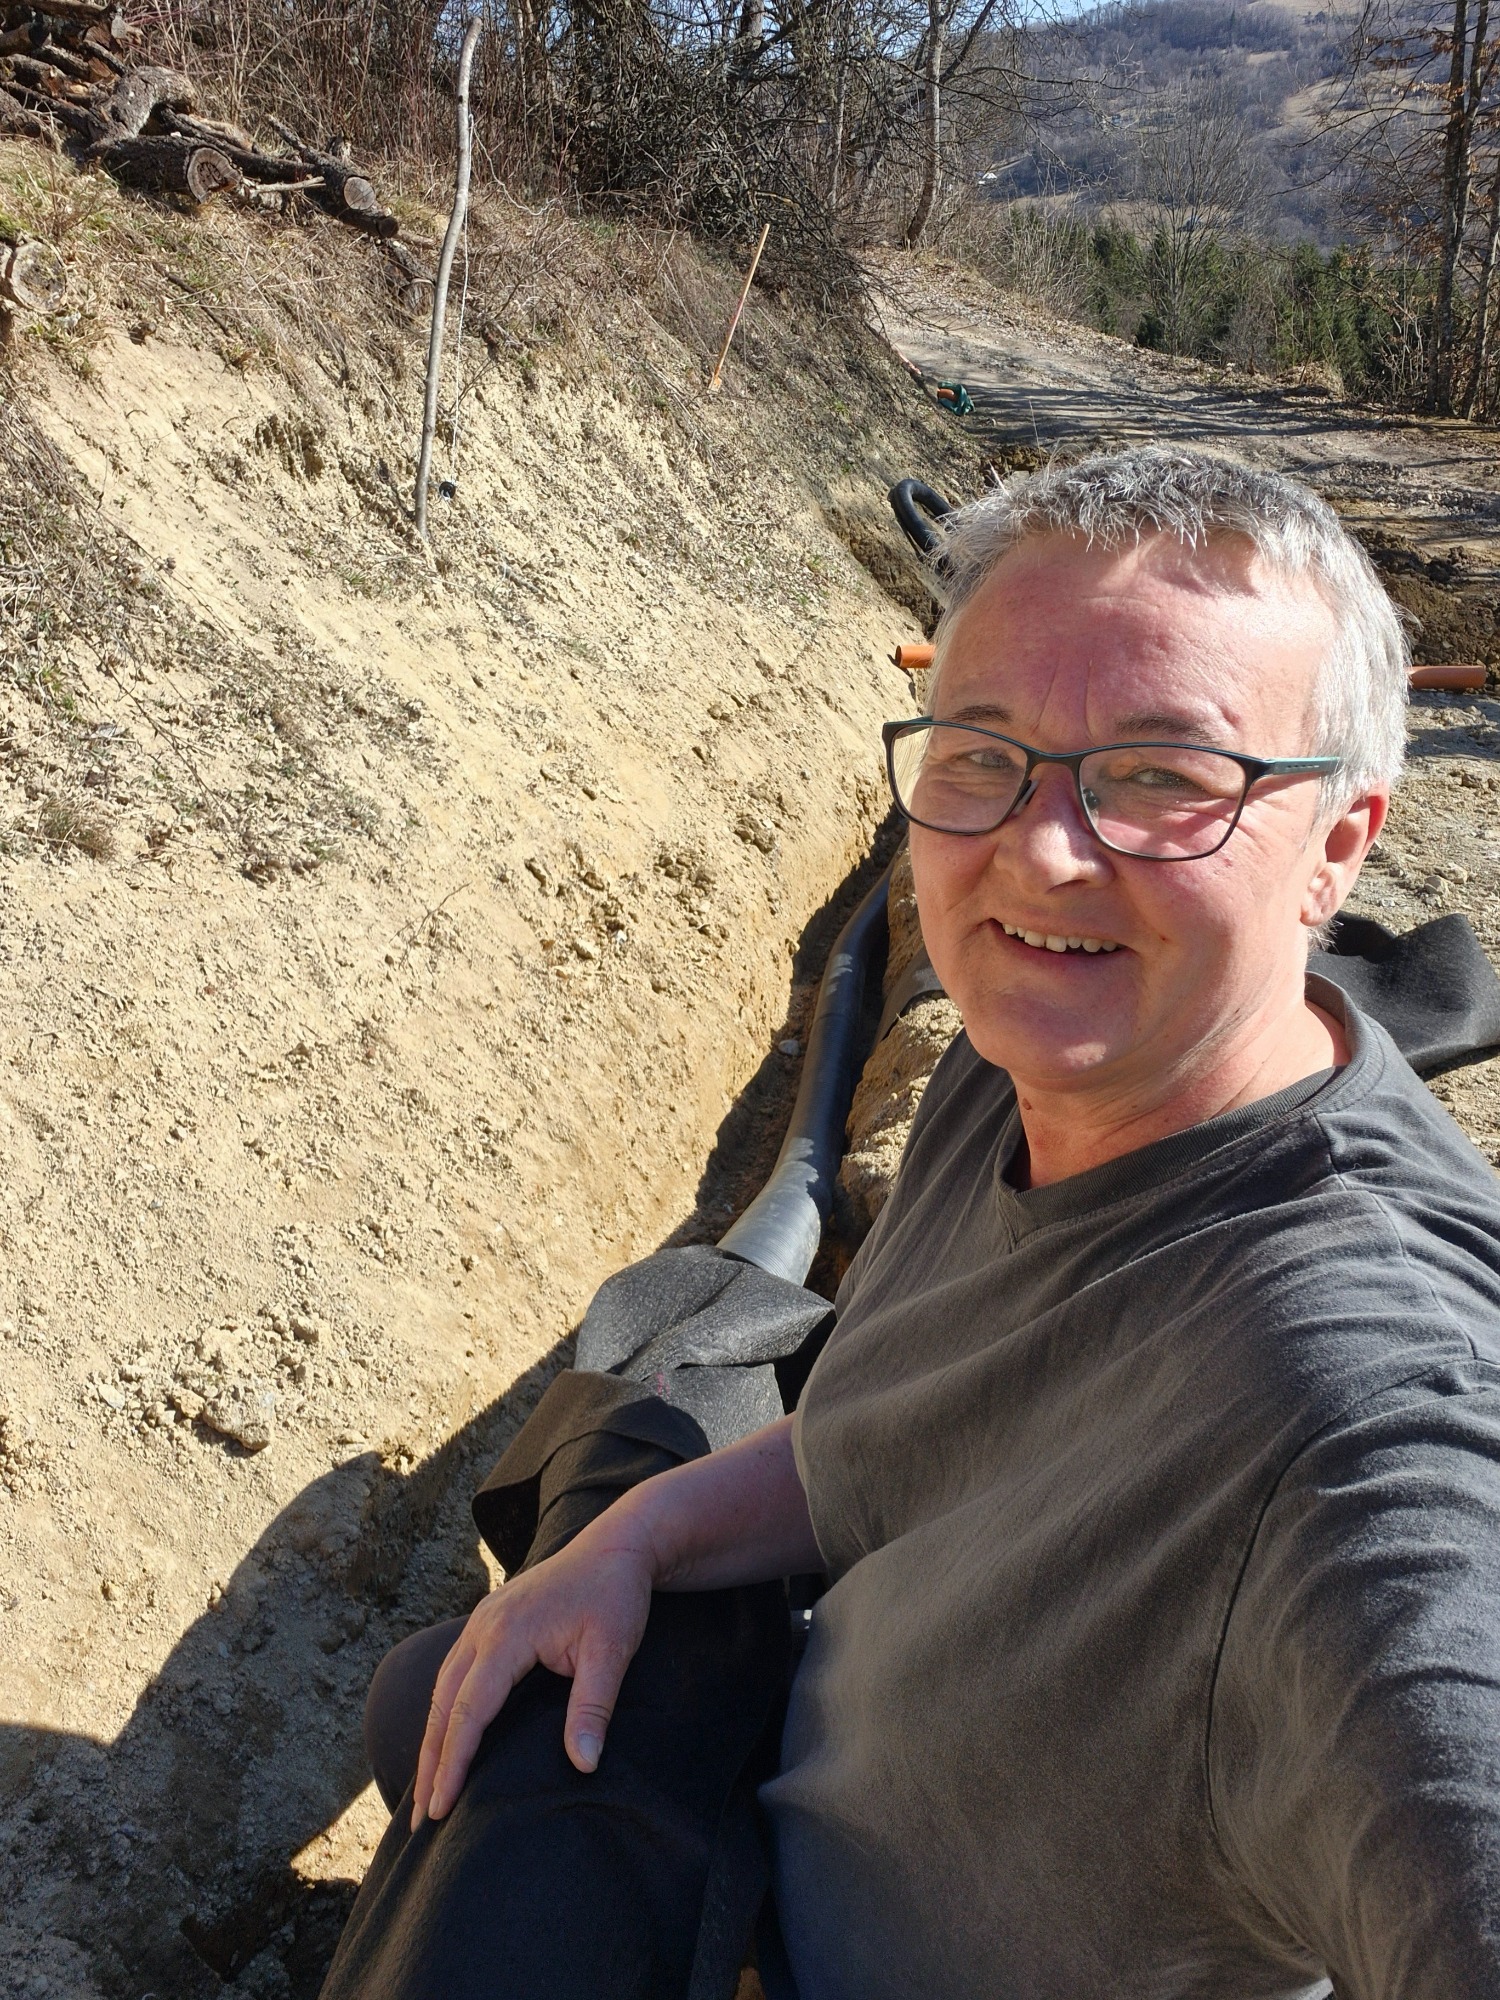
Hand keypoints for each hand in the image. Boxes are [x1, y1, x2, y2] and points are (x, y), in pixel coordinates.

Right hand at [410, 1525, 654, 1829]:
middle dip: (430, 1761)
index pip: (469, 1710)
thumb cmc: (615, 1596)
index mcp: (506, 1634)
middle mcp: (483, 1627)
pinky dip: (445, 1710)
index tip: (440, 1808)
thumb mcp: (613, 1650)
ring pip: (443, 1687)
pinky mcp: (489, 1620)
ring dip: (433, 1738)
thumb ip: (593, 1707)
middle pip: (443, 1702)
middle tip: (420, 1819)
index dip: (453, 1762)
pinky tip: (445, 1735)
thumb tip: (583, 1765)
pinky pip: (455, 1671)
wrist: (616, 1546)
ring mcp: (482, 1620)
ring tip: (426, 1789)